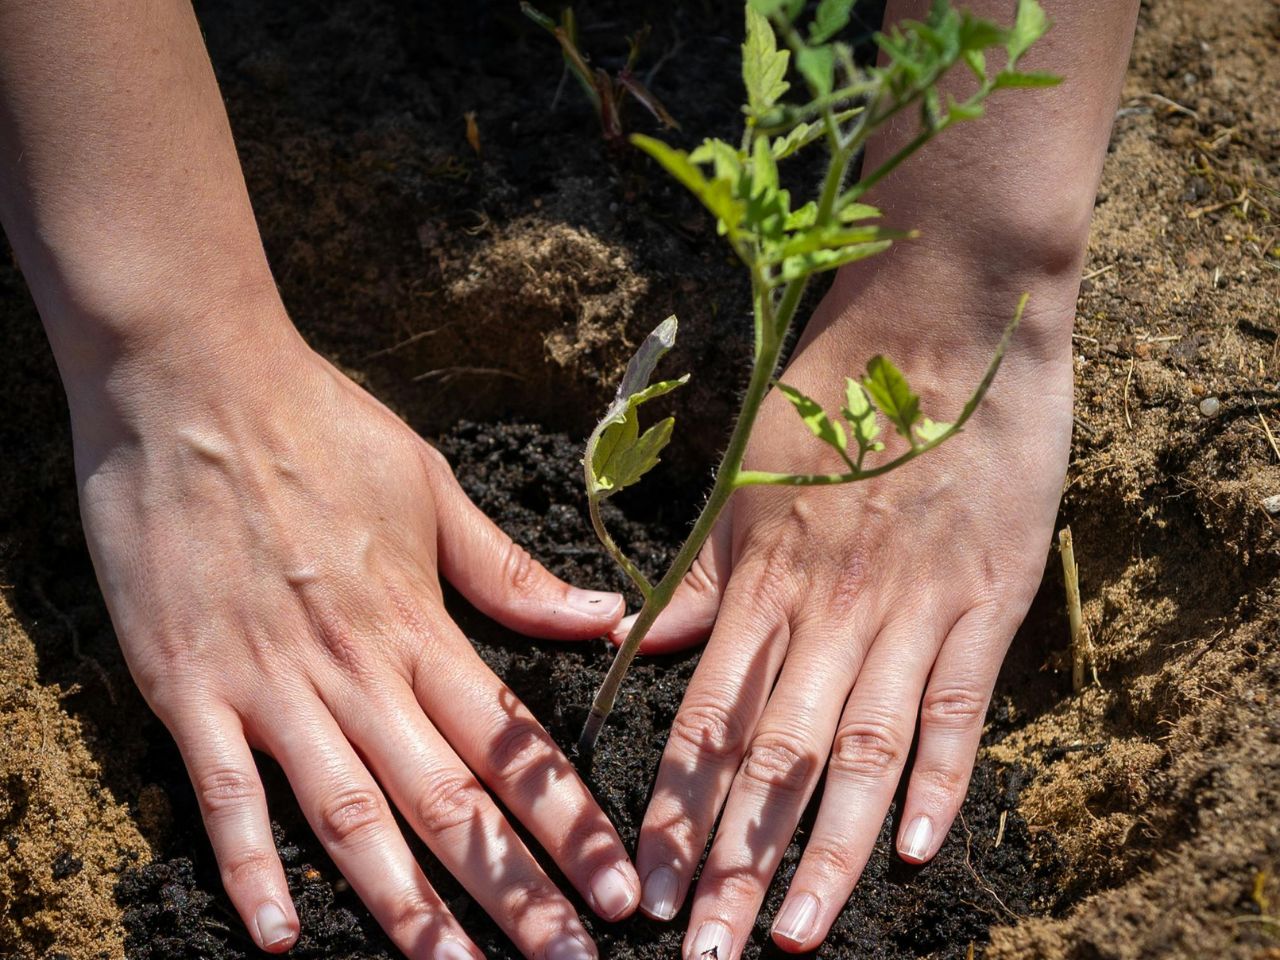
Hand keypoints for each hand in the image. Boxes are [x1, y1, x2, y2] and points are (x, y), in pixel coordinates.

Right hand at [72, 322, 637, 958]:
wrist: (194, 382)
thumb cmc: (320, 427)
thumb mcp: (432, 489)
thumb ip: (511, 572)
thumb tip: (604, 617)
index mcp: (420, 622)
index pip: (512, 743)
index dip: (570, 822)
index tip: (617, 888)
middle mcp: (356, 668)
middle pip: (449, 800)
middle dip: (514, 891)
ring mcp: (270, 683)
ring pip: (350, 814)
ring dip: (406, 906)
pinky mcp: (188, 686)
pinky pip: (224, 793)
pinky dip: (251, 865)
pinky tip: (282, 937)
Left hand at [617, 280, 1073, 955]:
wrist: (942, 324)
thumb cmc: (830, 400)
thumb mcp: (743, 481)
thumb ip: (696, 578)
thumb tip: (628, 650)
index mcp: (761, 579)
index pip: (707, 719)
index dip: (675, 809)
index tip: (649, 886)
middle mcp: (828, 608)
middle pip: (774, 756)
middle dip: (738, 861)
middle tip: (707, 951)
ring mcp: (911, 607)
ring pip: (861, 748)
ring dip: (827, 849)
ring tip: (797, 935)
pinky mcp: (987, 600)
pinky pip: (958, 703)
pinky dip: (939, 778)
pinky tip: (912, 850)